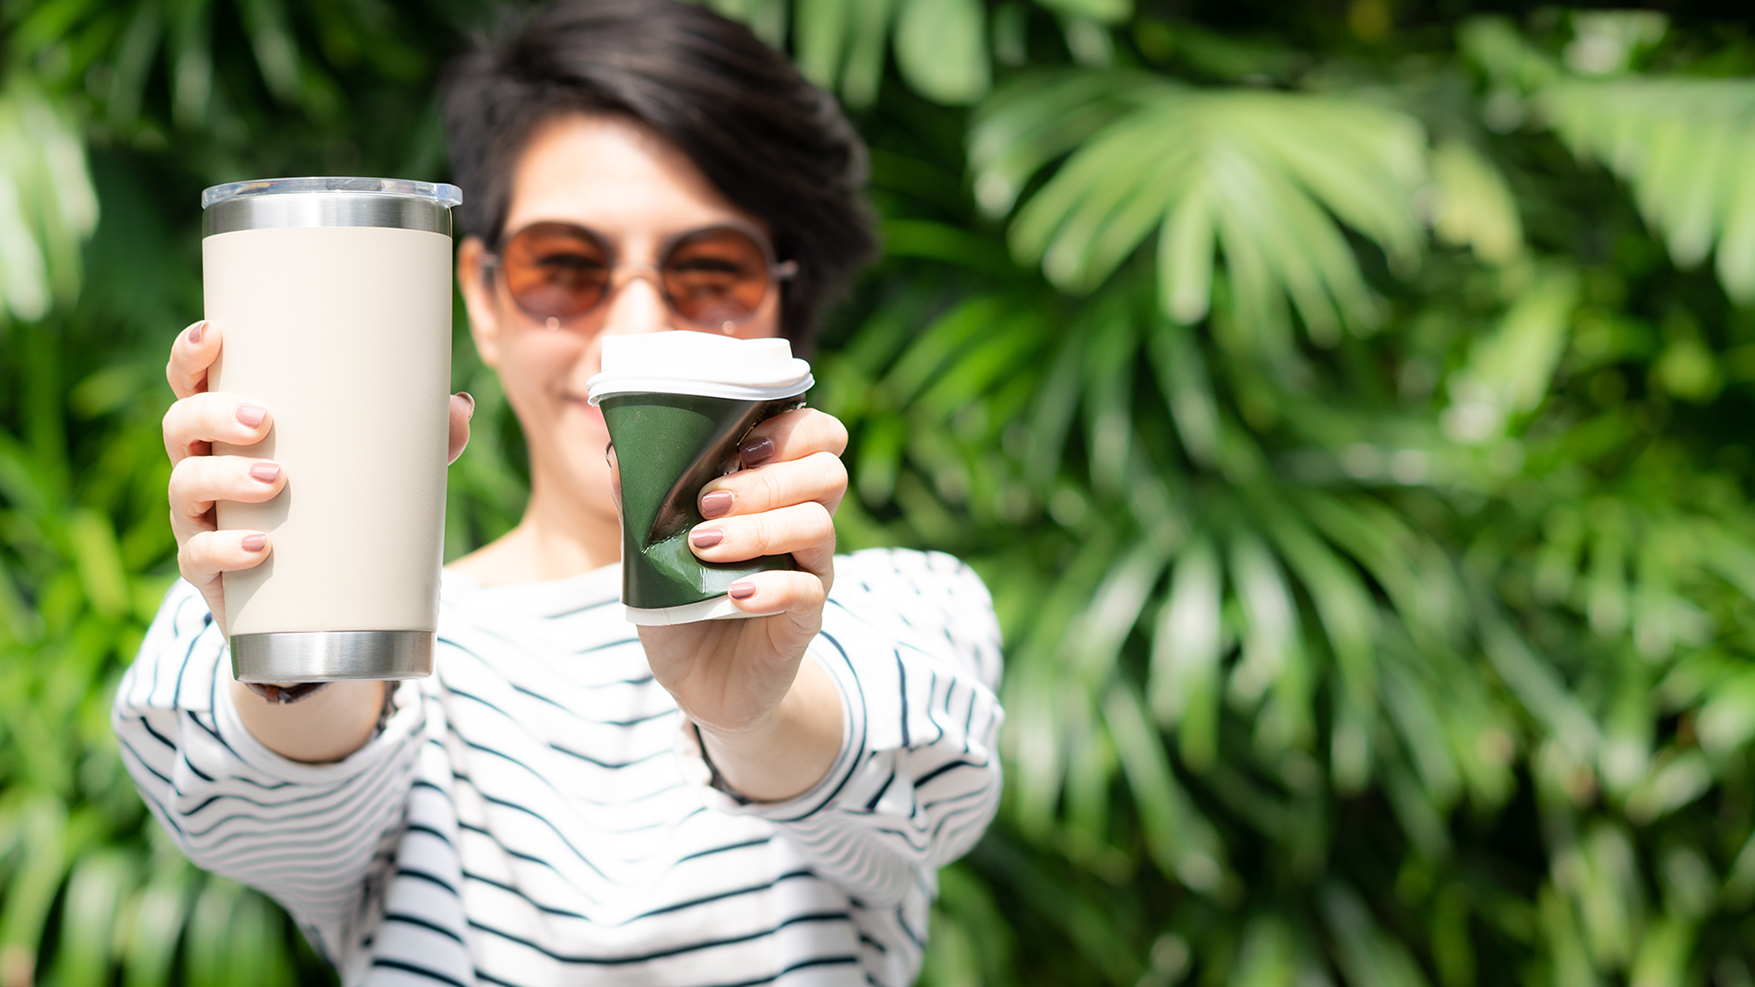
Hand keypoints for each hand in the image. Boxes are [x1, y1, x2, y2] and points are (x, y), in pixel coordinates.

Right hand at [163, 319, 475, 632]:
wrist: (320, 606)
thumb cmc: (339, 509)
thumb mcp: (380, 471)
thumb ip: (421, 438)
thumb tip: (459, 405)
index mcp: (231, 429)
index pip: (193, 381)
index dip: (191, 355)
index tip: (215, 335)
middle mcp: (204, 466)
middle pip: (181, 425)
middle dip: (213, 415)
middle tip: (264, 420)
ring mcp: (200, 519)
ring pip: (185, 486)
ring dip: (224, 478)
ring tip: (275, 481)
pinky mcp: (208, 571)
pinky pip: (198, 557)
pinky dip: (224, 549)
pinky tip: (258, 547)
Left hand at [625, 408, 847, 799]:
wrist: (700, 679)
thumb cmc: (681, 600)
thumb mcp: (651, 548)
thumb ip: (643, 500)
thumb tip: (617, 450)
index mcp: (775, 491)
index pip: (818, 436)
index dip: (791, 428)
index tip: (740, 446)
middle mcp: (802, 523)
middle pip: (828, 472)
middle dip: (766, 480)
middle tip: (708, 503)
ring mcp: (809, 570)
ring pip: (818, 526)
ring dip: (758, 529)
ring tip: (704, 547)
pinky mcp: (804, 618)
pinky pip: (807, 590)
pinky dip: (769, 587)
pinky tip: (733, 595)